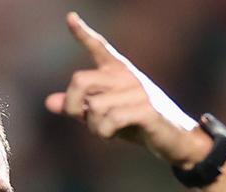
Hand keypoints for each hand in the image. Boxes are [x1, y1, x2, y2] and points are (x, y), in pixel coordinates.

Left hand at [45, 12, 209, 166]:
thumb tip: (49, 102)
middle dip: (72, 105)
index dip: (82, 34)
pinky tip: (112, 134)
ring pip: (94, 107)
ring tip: (105, 131)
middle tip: (81, 119)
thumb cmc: (138, 125)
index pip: (99, 48)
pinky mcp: (147, 109)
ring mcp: (138, 91)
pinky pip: (110, 119)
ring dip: (93, 127)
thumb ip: (79, 108)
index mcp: (118, 72)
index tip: (70, 17)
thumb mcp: (105, 115)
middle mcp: (127, 76)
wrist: (176, 139)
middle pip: (80, 80)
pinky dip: (105, 132)